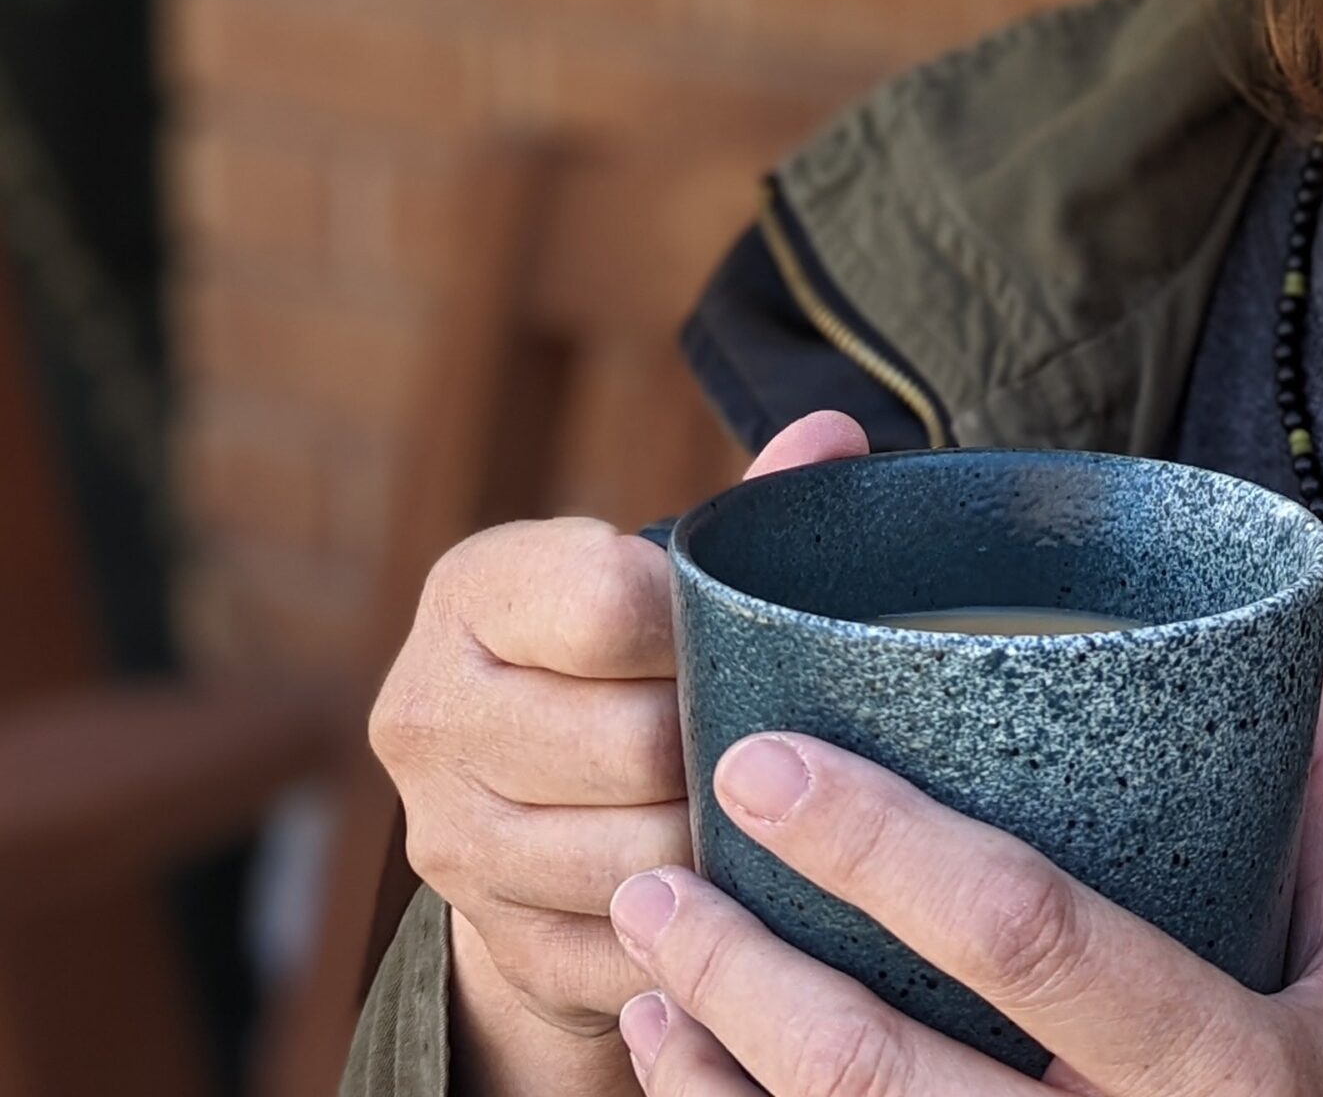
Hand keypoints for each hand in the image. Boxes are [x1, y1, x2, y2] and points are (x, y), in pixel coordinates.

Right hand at [368, 409, 871, 1094]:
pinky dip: (702, 928)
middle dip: (728, 741)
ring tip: (784, 816)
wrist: (531, 793)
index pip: (609, 603)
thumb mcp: (660, 566)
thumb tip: (834, 432)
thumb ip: (743, 506)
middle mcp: (429, 712)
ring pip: (634, 858)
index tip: (758, 629)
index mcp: (471, 593)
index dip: (707, 621)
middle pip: (631, 743)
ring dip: (725, 845)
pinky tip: (746, 897)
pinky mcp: (495, 942)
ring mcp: (448, 840)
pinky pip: (629, 950)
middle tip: (796, 737)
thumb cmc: (624, 652)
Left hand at [607, 675, 1322, 1095]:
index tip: (773, 762)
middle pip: (882, 1072)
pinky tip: (677, 1063)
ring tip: (648, 943)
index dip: (884, 845)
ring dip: (712, 1056)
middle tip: (665, 860)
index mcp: (1223, 1067)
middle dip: (748, 963)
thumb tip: (1284, 658)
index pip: (1026, 935)